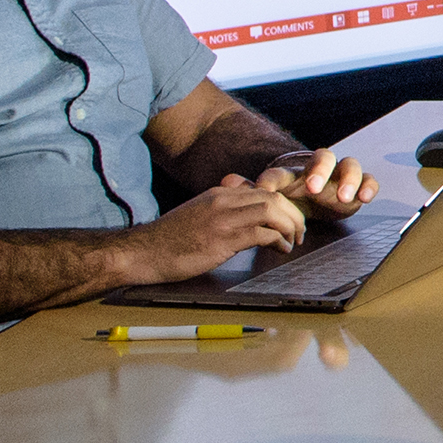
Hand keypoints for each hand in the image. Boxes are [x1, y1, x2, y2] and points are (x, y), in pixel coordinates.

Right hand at [130, 170, 306, 282]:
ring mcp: (222, 219)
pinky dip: (278, 241)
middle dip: (293, 214)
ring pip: (271, 210)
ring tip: (294, 240)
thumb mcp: (199, 215)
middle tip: (300, 231)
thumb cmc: (169, 239)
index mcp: (219, 193)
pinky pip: (262, 233)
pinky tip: (281, 250)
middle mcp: (223, 201)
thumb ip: (222, 211)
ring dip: (290, 226)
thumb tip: (247, 218)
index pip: (263, 190)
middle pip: (273, 197)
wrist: (142, 252)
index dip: (284, 204)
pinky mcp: (221, 239)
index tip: (291, 220)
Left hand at [264, 149, 377, 221]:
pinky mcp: (358, 186)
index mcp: (296, 173)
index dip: (280, 178)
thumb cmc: (293, 199)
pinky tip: (365, 198)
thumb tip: (238, 182)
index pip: (286, 169)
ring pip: (350, 165)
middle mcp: (321, 169)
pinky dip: (369, 186)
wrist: (313, 206)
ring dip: (349, 179)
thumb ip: (257, 188)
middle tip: (315, 189)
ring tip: (344, 198)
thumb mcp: (274, 197)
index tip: (281, 190)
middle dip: (320, 171)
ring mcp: (341, 176)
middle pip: (325, 157)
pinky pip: (369, 180)